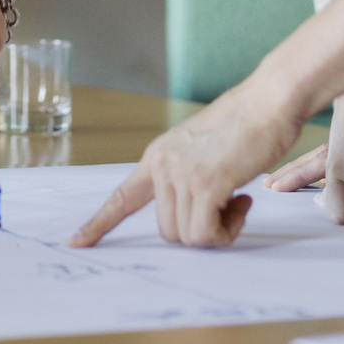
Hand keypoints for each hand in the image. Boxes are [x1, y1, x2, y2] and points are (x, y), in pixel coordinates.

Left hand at [69, 79, 301, 247]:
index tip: (75, 243)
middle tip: (229, 208)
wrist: (268, 101)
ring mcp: (181, 174)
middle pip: (167, 231)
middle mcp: (161, 165)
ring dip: (219, 230)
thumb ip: (185, 175)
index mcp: (157, 157)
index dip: (98, 224)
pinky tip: (243, 201)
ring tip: (237, 201)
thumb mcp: (200, 149)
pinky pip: (207, 234)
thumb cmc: (244, 125)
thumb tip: (189, 212)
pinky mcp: (206, 183)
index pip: (121, 199)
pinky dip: (228, 231)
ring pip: (188, 237)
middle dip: (200, 231)